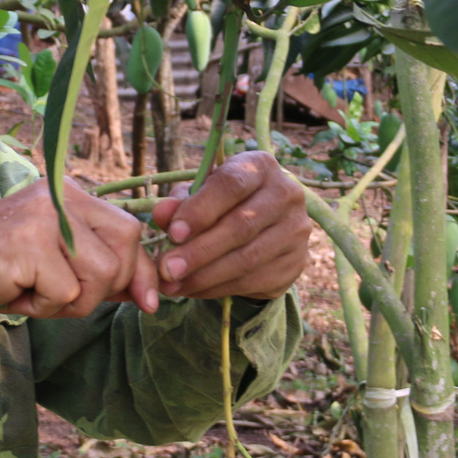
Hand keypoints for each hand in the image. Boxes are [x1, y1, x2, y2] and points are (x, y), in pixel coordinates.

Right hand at [0, 180, 159, 323]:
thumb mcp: (55, 263)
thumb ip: (99, 268)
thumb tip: (152, 291)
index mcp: (69, 192)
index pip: (130, 229)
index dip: (143, 270)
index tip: (149, 301)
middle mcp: (60, 194)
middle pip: (126, 246)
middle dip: (108, 287)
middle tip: (66, 298)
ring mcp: (44, 215)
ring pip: (102, 274)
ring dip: (72, 301)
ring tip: (35, 294)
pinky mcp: (28, 242)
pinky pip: (67, 292)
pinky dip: (45, 307)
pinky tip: (17, 295)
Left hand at [146, 152, 310, 300]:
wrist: (264, 226)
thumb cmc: (224, 203)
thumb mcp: (200, 195)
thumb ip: (180, 202)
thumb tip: (161, 213)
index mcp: (261, 167)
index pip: (232, 185)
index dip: (201, 210)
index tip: (173, 233)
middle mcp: (287, 194)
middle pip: (241, 226)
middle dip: (198, 251)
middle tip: (166, 269)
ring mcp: (296, 230)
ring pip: (247, 259)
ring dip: (205, 276)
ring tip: (173, 284)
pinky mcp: (296, 262)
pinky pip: (253, 280)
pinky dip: (217, 289)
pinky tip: (192, 290)